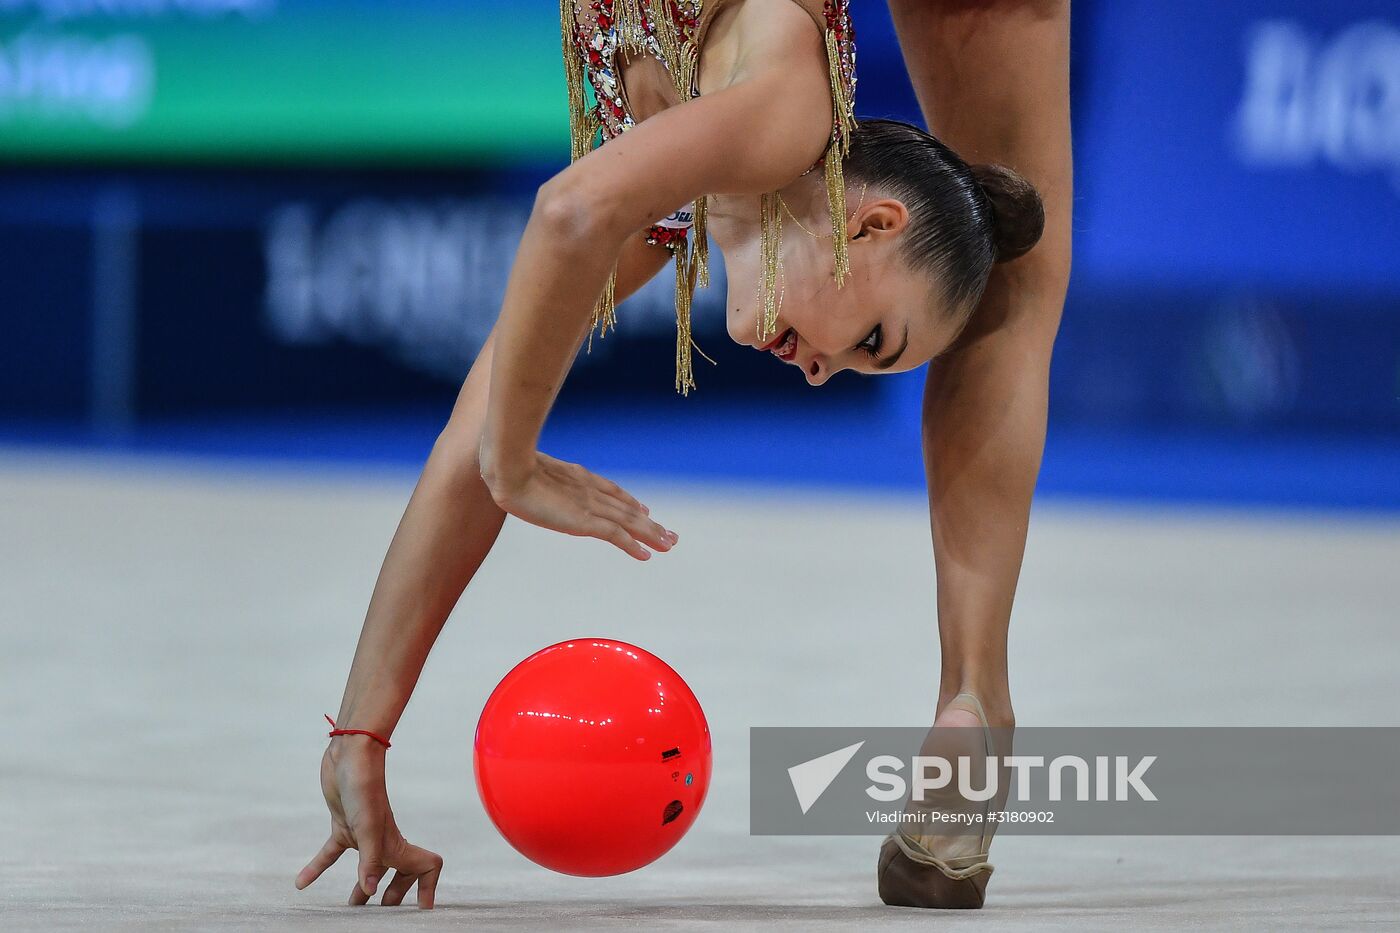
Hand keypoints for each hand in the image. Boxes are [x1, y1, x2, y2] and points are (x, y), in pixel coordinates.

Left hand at [295, 737, 442, 908]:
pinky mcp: (342, 826)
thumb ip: (370, 861)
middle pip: (398, 873)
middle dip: (393, 895)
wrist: (348, 755)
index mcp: (395, 843)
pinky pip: (331, 854)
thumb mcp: (366, 827)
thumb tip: (371, 893)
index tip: (421, 909)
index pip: (425, 867)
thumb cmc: (364, 787)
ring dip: (361, 888)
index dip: (426, 889)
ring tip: (351, 907)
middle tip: (382, 914)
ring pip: (367, 868)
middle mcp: (383, 841)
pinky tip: (301, 883)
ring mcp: (362, 834)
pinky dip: (317, 868)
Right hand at [482, 451, 676, 560]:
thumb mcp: (527, 470)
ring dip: (651, 534)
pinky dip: (633, 545)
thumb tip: (525, 477)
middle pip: (627, 509)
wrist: (509, 469)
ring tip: (669, 544)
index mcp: (578, 477)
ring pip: (629, 522)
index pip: (612, 491)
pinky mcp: (584, 521)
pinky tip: (646, 555)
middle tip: (670, 535)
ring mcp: (589, 505)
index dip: (630, 502)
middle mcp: (590, 490)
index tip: (644, 509)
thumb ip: (536, 476)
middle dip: (650, 523)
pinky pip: (616, 536)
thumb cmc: (508, 468)